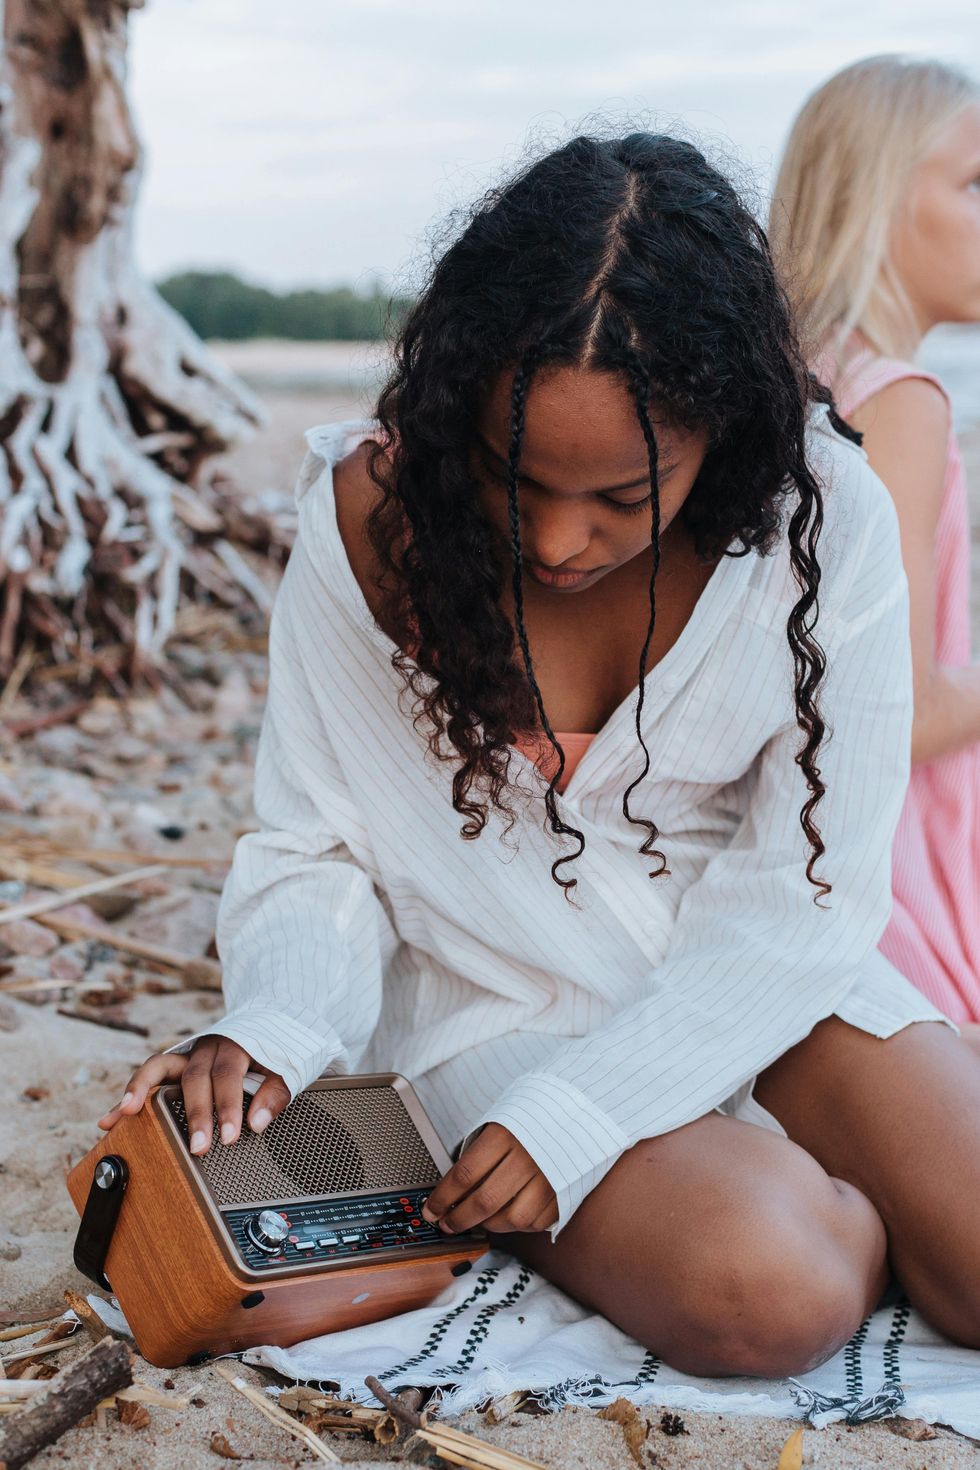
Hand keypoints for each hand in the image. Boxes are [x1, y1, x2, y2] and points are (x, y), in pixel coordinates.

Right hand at [96, 1036, 290, 1156]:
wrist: (262, 1025)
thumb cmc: (270, 1055)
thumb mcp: (284, 1069)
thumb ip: (274, 1094)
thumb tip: (258, 1122)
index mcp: (234, 1045)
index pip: (227, 1075)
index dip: (228, 1106)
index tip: (231, 1136)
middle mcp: (205, 1048)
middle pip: (194, 1078)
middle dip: (195, 1114)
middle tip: (199, 1146)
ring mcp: (185, 1056)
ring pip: (158, 1068)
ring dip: (140, 1090)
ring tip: (125, 1113)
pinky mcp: (172, 1068)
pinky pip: (147, 1080)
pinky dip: (129, 1099)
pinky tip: (111, 1120)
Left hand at [421, 1123, 556, 1234]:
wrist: (578, 1106)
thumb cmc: (532, 1113)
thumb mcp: (501, 1120)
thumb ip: (479, 1151)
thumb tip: (452, 1187)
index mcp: (505, 1134)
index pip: (465, 1175)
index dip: (442, 1198)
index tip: (430, 1210)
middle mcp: (527, 1157)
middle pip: (484, 1201)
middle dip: (458, 1219)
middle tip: (446, 1224)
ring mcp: (548, 1177)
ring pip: (510, 1219)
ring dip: (489, 1225)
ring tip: (479, 1220)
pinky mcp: (565, 1192)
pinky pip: (535, 1222)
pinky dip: (518, 1225)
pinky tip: (508, 1215)